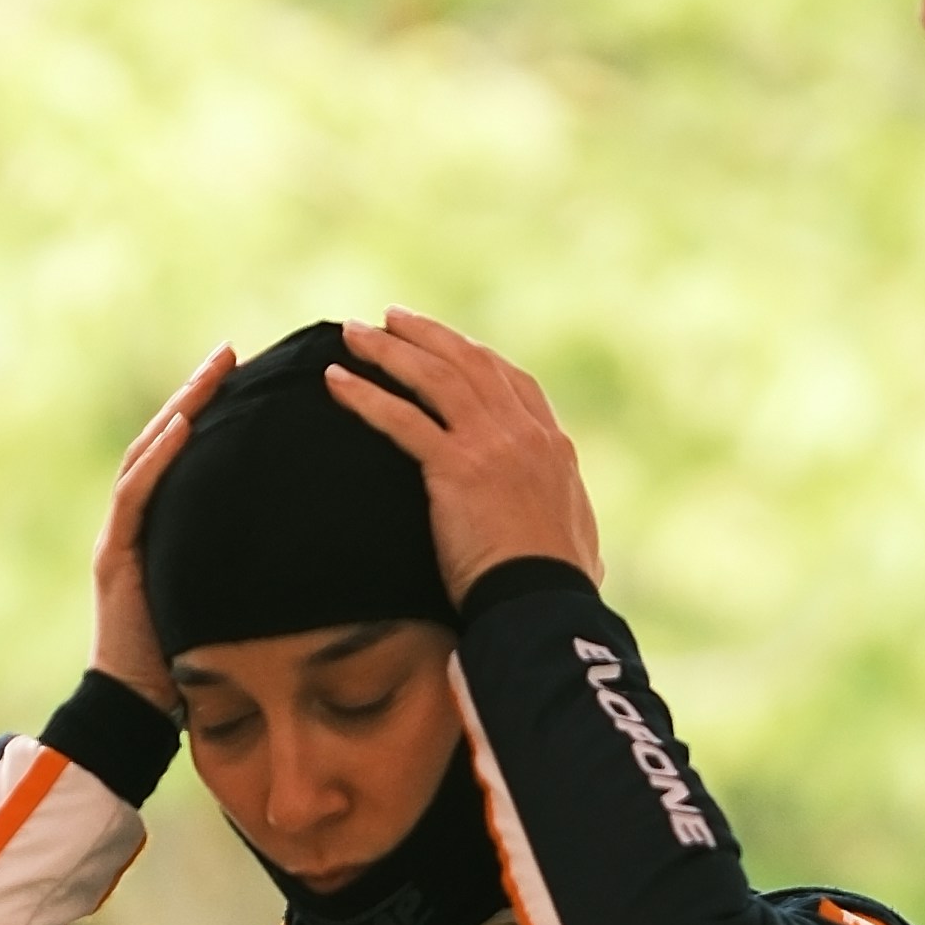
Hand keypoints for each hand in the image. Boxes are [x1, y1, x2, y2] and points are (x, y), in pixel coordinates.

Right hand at [88, 352, 230, 713]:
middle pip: (164, 441)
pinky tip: (184, 426)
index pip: (185, 457)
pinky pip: (136, 495)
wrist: (136, 713)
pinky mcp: (114, 556)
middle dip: (196, 394)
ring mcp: (121, 537)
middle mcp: (138, 524)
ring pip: (146, 455)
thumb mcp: (234, 607)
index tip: (246, 376)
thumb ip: (257, 573)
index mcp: (164, 531)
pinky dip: (159, 458)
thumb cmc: (190, 669)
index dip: (211, 413)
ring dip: (179, 409)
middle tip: (231, 352)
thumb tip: (318, 555)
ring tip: (210, 371)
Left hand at [329, 310, 602, 602]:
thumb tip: (589, 557)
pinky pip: (402, 419)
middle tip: (392, 318)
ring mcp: (492, 445)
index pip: (513, 382)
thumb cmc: (557, 594)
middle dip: (428, 335)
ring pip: (434, 377)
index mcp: (554, 449)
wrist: (543, 606)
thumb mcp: (581, 549)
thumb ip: (574, 533)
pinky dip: (365, 396)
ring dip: (390, 350)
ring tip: (353, 333)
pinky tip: (335, 381)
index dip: (476, 356)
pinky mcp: (457, 468)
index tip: (447, 344)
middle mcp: (525, 434)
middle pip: (471, 363)